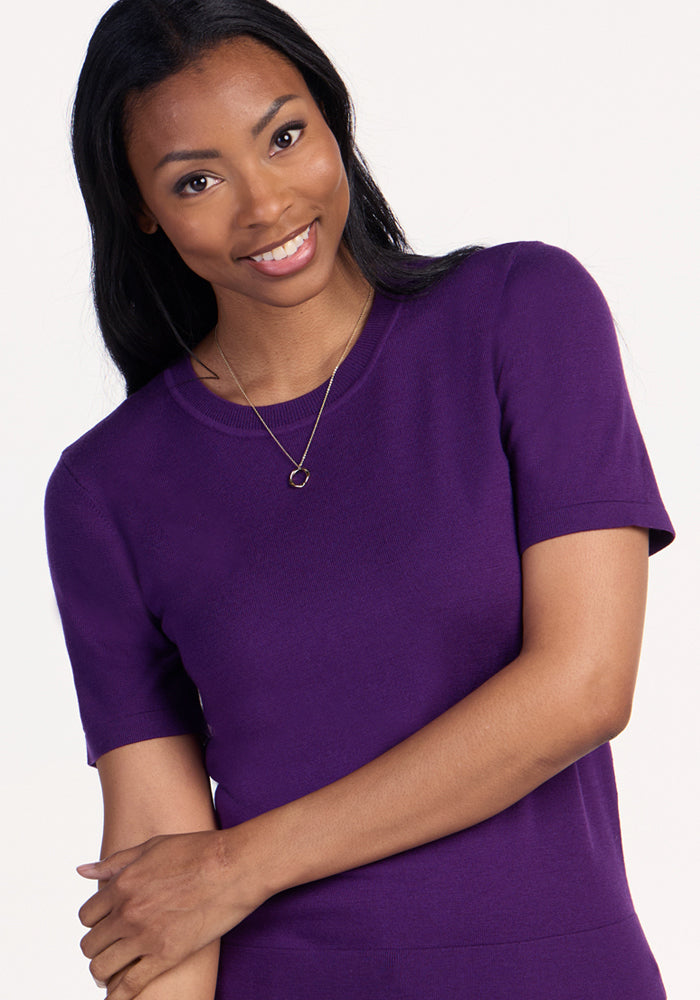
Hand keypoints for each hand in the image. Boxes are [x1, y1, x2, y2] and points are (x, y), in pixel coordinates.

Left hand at [77, 830, 263, 998]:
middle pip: (90, 944)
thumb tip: (82, 871)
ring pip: (102, 968)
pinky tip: (118, 999)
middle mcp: (128, 912)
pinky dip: (119, 997)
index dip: (94, 922)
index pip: (87, 915)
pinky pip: (130, 986)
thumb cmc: (197, 850)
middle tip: (111, 949)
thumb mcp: (152, 847)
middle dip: (98, 948)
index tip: (105, 926)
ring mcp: (145, 936)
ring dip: (104, 972)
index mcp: (122, 884)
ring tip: (114, 971)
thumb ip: (115, 862)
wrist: (234, 866)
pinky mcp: (166, 956)